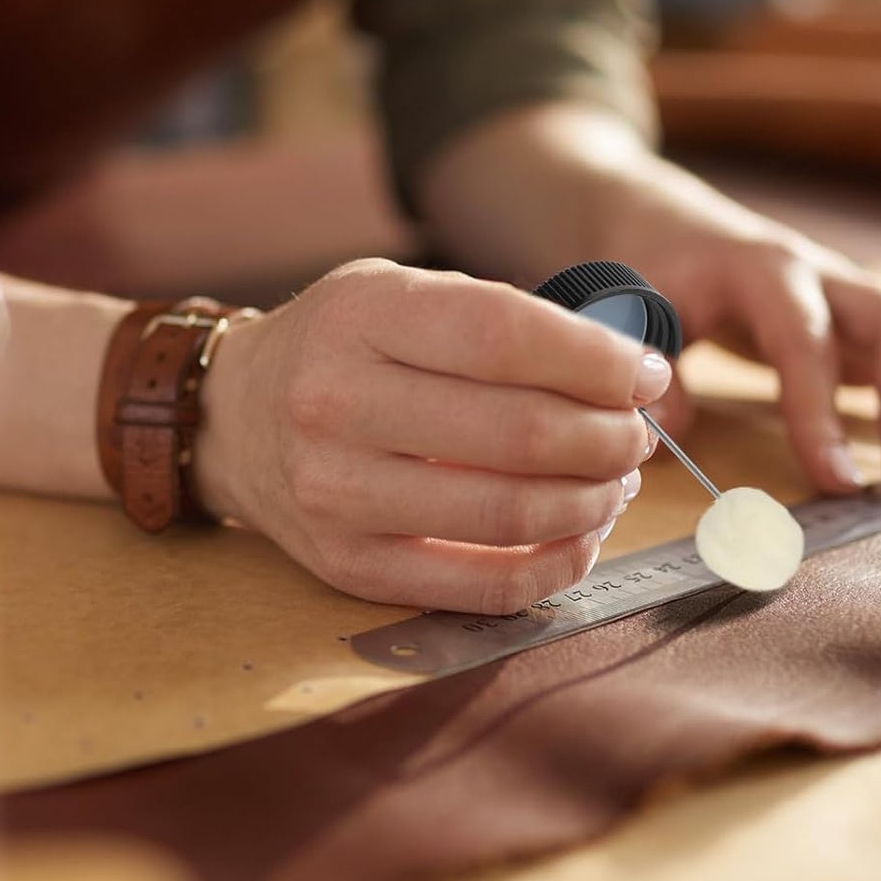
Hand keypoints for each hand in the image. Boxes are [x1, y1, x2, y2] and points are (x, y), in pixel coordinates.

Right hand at [191, 259, 667, 610]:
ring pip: (510, 512)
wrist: (235, 419)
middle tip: (637, 435)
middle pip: (521, 432)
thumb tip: (630, 377)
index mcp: (362, 315)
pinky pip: (484, 585)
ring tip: (614, 479)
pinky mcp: (349, 568)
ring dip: (594, 499)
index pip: (506, 337)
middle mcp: (335, 402)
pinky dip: (557, 564)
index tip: (645, 375)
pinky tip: (583, 534)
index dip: (597, 362)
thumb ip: (505, 321)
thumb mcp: (404, 294)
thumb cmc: (347, 347)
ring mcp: (336, 494)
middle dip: (609, 437)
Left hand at [607, 190, 880, 495]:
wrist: (671, 219)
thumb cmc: (656, 267)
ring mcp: (859, 295)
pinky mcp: (874, 320)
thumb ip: (651, 360)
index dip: (821, 412)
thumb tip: (669, 432)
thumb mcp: (634, 304)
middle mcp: (827, 276)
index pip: (805, 341)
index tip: (837, 484)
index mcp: (765, 272)